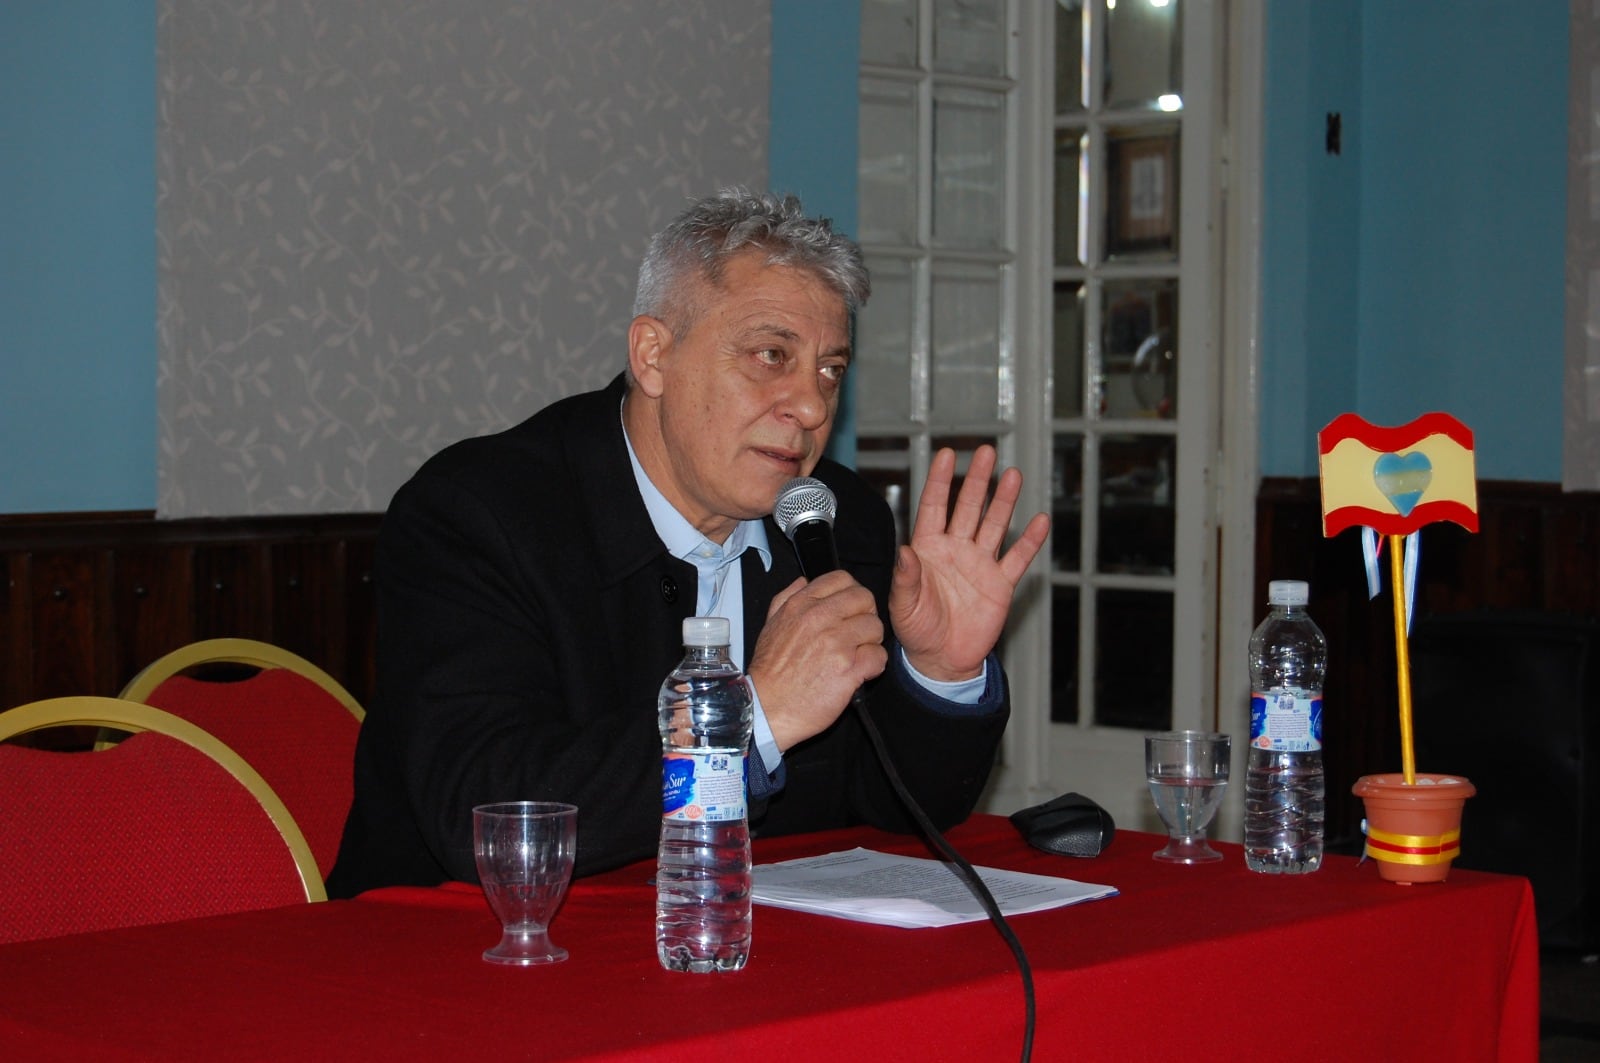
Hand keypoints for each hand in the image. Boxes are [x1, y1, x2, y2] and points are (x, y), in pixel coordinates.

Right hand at [746, 570, 888, 751]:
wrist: (766, 708)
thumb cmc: (770, 672)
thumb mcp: (770, 625)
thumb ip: (786, 597)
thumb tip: (803, 581)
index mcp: (801, 605)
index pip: (842, 579)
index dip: (851, 594)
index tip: (849, 610)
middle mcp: (819, 619)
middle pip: (865, 599)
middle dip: (865, 616)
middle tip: (858, 634)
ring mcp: (836, 643)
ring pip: (875, 627)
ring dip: (871, 642)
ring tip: (857, 655)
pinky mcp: (849, 669)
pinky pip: (879, 656)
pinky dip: (874, 666)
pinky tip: (860, 672)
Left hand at [890, 446, 1050, 681]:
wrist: (942, 660)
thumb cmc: (916, 630)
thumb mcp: (903, 605)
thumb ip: (905, 577)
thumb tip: (903, 550)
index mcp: (927, 549)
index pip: (934, 507)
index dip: (941, 481)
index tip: (948, 454)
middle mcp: (955, 550)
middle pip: (968, 507)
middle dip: (977, 480)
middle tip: (986, 452)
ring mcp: (980, 564)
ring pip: (994, 525)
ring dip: (1004, 501)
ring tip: (1013, 475)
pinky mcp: (1000, 584)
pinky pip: (1017, 559)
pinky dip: (1030, 542)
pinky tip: (1041, 521)